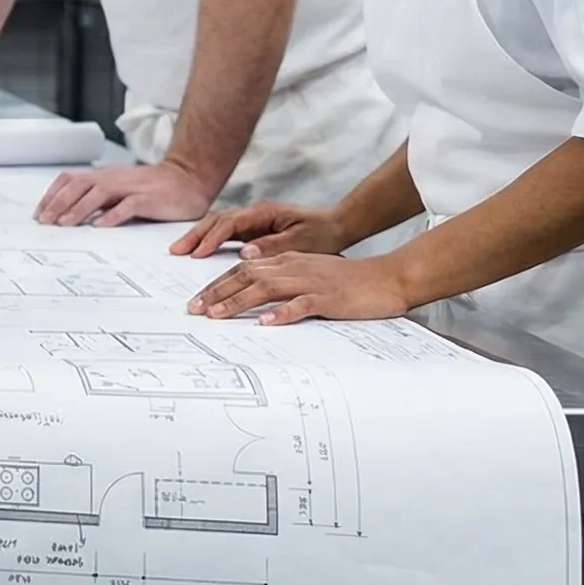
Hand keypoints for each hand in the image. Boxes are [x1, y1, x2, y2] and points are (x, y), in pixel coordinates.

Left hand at [33, 160, 215, 226]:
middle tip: (45, 221)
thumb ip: (97, 198)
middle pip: (79, 185)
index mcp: (104, 176)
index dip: (52, 194)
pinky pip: (128, 205)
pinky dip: (113, 215)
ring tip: (65, 223)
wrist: (187, 179)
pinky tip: (101, 226)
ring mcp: (131, 187)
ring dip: (79, 208)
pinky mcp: (149, 198)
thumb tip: (69, 213)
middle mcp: (114, 178)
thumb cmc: (151, 188)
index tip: (39, 213)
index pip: (71, 179)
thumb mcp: (119, 189)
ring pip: (99, 193)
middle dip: (59, 203)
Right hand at [172, 202, 349, 258]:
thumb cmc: (323, 233)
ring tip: (179, 250)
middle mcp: (254, 213)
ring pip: (218, 224)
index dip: (212, 238)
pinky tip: (199, 249)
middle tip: (176, 250)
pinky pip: (226, 232)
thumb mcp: (301, 242)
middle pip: (216, 219)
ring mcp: (253, 220)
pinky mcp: (254, 229)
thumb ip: (273, 246)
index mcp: (264, 212)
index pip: (230, 223)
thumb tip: (245, 253)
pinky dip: (210, 239)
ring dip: (198, 236)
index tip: (198, 253)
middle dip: (195, 234)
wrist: (338, 225)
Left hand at [187, 252, 412, 324]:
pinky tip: (265, 322)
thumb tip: (257, 301)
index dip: (217, 284)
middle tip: (194, 310)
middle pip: (246, 275)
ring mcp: (311, 282)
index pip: (244, 269)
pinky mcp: (329, 298)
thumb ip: (285, 282)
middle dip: (216, 292)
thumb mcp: (311, 274)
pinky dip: (282, 313)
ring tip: (216, 315)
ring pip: (266, 288)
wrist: (389, 277)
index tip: (197, 300)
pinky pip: (302, 305)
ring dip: (238, 301)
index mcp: (289, 261)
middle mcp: (294, 267)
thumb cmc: (351, 281)